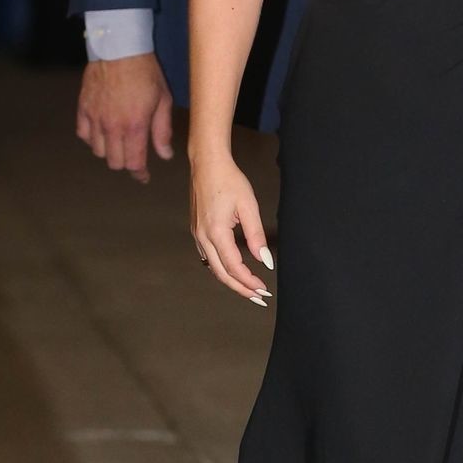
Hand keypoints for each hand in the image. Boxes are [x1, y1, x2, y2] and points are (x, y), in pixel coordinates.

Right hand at [76, 53, 173, 183]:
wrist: (119, 48)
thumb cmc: (146, 72)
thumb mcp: (163, 100)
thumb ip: (162, 130)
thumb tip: (165, 155)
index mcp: (134, 127)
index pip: (133, 163)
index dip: (139, 174)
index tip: (143, 176)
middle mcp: (112, 127)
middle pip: (114, 162)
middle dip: (126, 163)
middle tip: (134, 157)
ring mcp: (94, 118)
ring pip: (98, 151)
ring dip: (109, 151)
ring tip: (119, 142)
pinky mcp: (83, 108)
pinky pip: (83, 134)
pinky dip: (92, 138)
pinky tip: (102, 131)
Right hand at [190, 152, 274, 304]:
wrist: (207, 164)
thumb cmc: (229, 181)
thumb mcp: (248, 206)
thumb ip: (256, 236)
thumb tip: (265, 262)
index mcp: (215, 231)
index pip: (233, 267)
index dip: (249, 282)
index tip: (264, 289)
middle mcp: (202, 237)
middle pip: (221, 273)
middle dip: (240, 288)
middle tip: (259, 298)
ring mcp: (197, 235)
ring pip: (213, 267)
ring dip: (231, 281)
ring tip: (250, 289)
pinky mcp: (197, 231)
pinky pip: (208, 257)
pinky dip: (222, 268)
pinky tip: (234, 271)